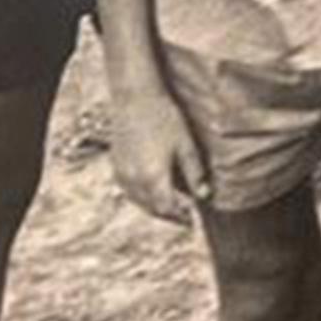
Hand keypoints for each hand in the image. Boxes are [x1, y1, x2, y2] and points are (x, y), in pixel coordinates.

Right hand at [110, 86, 210, 221]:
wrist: (135, 99)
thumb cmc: (165, 118)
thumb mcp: (186, 145)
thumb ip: (195, 173)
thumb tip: (205, 196)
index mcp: (153, 177)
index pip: (168, 208)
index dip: (181, 217)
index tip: (193, 221)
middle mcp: (134, 180)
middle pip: (152, 209)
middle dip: (169, 216)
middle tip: (185, 219)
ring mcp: (122, 174)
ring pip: (139, 202)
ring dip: (155, 208)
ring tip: (172, 209)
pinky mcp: (115, 166)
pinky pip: (129, 191)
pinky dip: (142, 198)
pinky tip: (152, 193)